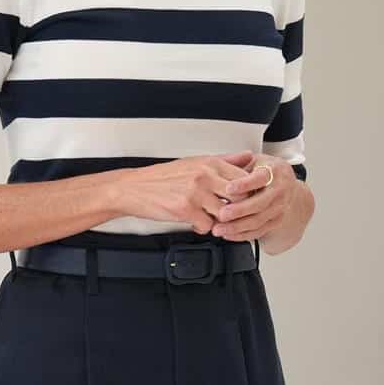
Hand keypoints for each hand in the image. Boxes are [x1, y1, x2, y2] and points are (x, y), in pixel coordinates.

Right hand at [113, 152, 256, 232]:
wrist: (135, 188)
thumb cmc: (164, 177)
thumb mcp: (196, 162)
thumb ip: (226, 160)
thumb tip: (248, 156)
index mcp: (210, 163)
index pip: (244, 179)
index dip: (248, 193)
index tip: (245, 199)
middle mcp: (205, 176)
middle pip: (239, 197)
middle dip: (237, 209)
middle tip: (231, 213)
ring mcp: (195, 193)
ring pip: (225, 213)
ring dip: (220, 220)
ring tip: (210, 216)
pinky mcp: (185, 209)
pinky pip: (207, 225)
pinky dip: (203, 227)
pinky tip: (196, 221)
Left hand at [212, 154, 294, 241]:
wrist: (286, 183)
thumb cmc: (265, 170)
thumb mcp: (254, 159)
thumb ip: (239, 163)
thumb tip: (219, 166)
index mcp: (274, 171)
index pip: (260, 178)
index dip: (244, 184)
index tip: (228, 188)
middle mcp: (279, 190)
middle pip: (259, 204)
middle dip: (239, 211)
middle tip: (221, 214)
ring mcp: (279, 207)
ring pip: (258, 220)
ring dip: (237, 227)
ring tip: (219, 228)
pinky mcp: (276, 221)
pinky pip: (258, 231)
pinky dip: (242, 235)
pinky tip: (228, 234)